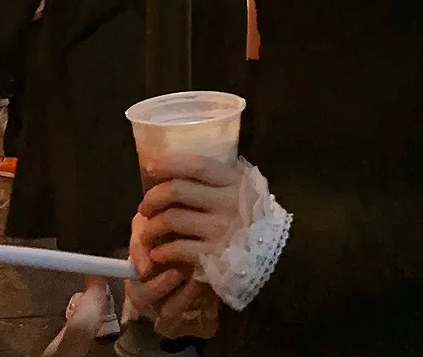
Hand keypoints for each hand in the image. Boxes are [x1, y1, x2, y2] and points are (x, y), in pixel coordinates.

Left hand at [136, 154, 245, 278]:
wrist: (278, 260)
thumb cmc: (255, 220)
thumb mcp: (246, 190)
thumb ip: (222, 179)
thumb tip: (186, 167)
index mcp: (234, 181)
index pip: (196, 165)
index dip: (169, 164)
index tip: (150, 168)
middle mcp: (227, 202)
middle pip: (177, 190)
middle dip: (154, 197)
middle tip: (144, 206)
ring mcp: (220, 229)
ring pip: (173, 219)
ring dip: (152, 225)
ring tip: (147, 231)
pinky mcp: (214, 256)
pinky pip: (178, 249)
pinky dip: (162, 251)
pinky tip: (158, 254)